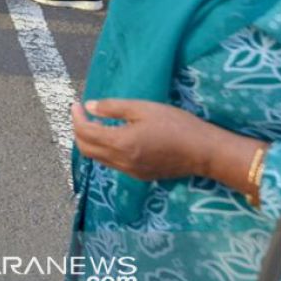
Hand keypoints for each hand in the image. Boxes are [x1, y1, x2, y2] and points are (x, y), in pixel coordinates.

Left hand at [72, 99, 212, 181]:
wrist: (204, 152)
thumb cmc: (176, 124)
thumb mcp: (144, 108)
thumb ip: (113, 108)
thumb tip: (89, 107)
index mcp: (120, 143)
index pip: (85, 132)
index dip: (76, 117)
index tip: (76, 104)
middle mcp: (121, 161)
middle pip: (86, 149)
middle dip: (78, 130)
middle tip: (82, 114)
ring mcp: (130, 171)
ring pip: (98, 158)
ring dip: (90, 141)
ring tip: (95, 123)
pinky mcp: (139, 175)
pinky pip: (112, 163)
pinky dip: (104, 150)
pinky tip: (112, 136)